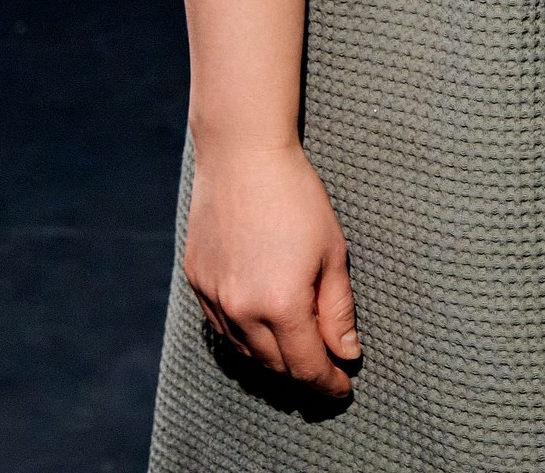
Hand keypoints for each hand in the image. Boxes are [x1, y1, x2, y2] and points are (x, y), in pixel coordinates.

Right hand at [185, 142, 360, 397]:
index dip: (328, 384)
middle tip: (325, 372)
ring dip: (272, 359)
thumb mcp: (332, 251)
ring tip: (296, 351)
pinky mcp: (197, 283)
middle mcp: (242, 311)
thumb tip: (346, 353)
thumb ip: (338, 310)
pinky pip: (222, 327)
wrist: (242, 155)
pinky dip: (244, 337)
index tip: (342, 389)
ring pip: (245, 353)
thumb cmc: (296, 196)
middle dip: (302, 374)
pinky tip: (261, 327)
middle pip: (275, 367)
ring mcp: (214, 299)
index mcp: (282, 305)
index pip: (307, 367)